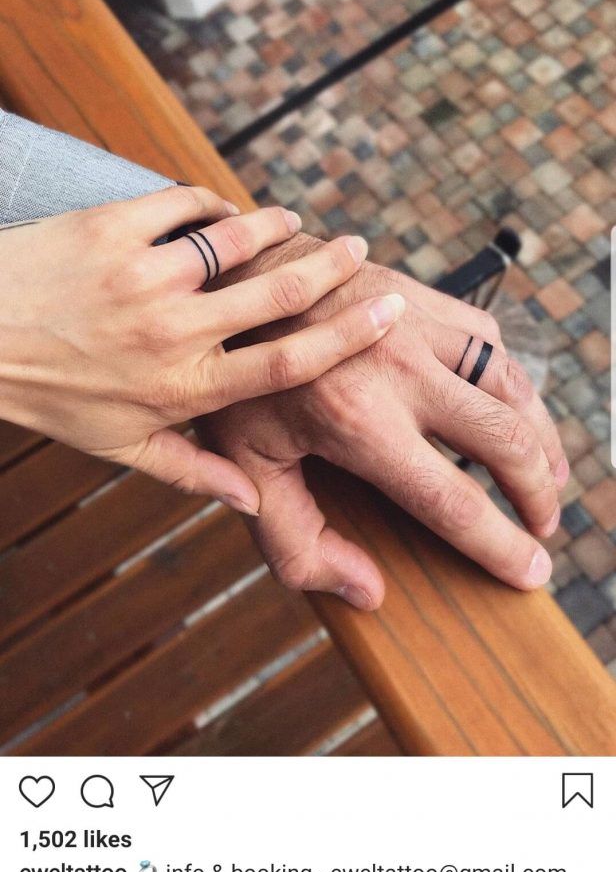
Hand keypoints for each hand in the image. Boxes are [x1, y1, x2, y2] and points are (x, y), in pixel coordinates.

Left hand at [0, 190, 403, 513]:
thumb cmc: (45, 396)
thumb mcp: (117, 446)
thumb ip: (191, 472)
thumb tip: (251, 503)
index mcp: (185, 386)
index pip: (289, 362)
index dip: (347, 336)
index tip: (385, 312)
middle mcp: (174, 330)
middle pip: (279, 294)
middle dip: (330, 267)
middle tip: (359, 247)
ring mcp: (144, 274)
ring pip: (235, 241)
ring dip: (274, 227)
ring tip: (295, 221)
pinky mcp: (111, 229)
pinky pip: (181, 204)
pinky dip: (209, 203)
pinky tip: (219, 208)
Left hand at [198, 239, 568, 605]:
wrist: (232, 279)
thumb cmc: (234, 378)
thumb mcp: (245, 465)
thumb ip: (297, 542)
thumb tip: (368, 593)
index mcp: (357, 421)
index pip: (451, 500)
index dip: (499, 546)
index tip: (531, 572)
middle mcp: (400, 369)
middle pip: (503, 439)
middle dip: (537, 490)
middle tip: (543, 522)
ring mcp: (416, 324)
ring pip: (511, 385)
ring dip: (539, 434)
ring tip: (547, 472)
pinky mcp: (422, 294)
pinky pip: (488, 340)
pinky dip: (508, 379)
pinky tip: (506, 404)